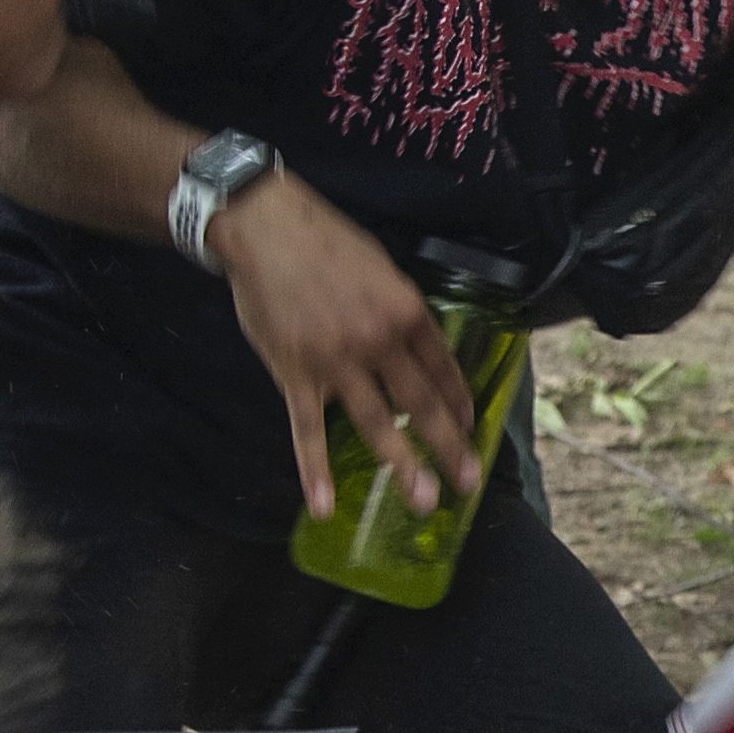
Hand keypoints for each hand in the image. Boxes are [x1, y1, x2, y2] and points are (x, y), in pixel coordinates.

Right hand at [214, 168, 480, 522]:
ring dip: (403, 466)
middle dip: (448, 446)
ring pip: (377, 424)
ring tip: (425, 500)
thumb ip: (397, 309)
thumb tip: (414, 346)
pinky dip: (314, 471)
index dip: (459, 403)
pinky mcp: (295, 376)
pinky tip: (323, 505)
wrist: (263, 228)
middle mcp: (378, 342)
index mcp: (405, 311)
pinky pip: (307, 432)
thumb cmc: (324, 240)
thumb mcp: (379, 266)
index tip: (470, 429)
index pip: (443, 368)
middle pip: (421, 404)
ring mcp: (336, 364)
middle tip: (467, 482)